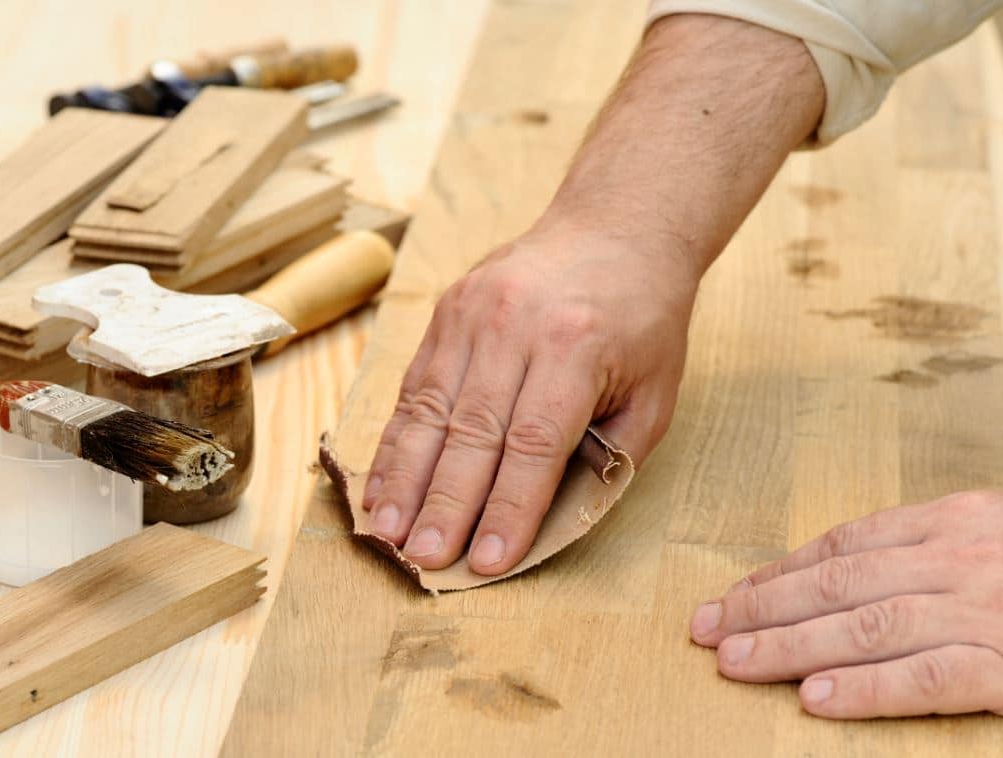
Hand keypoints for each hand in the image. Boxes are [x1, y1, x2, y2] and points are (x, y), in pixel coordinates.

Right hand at [361, 218, 697, 574]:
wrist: (615, 229)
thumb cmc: (642, 321)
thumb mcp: (653, 393)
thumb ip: (608, 457)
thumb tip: (548, 522)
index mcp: (575, 347)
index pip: (533, 445)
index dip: (507, 509)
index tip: (487, 561)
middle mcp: (514, 326)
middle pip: (471, 431)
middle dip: (445, 504)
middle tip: (423, 558)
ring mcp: (471, 313)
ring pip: (430, 410)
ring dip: (405, 478)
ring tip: (387, 532)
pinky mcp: (446, 311)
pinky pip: (415, 385)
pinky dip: (396, 440)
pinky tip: (383, 483)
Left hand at [690, 491, 1002, 717]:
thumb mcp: (989, 541)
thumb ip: (926, 553)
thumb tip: (839, 576)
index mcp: (953, 521)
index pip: (845, 545)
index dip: (780, 572)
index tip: (732, 595)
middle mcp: (960, 560)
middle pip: (840, 582)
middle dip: (763, 606)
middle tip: (706, 626)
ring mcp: (985, 613)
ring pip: (869, 625)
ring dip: (792, 644)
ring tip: (735, 661)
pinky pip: (928, 678)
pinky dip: (866, 688)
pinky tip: (814, 697)